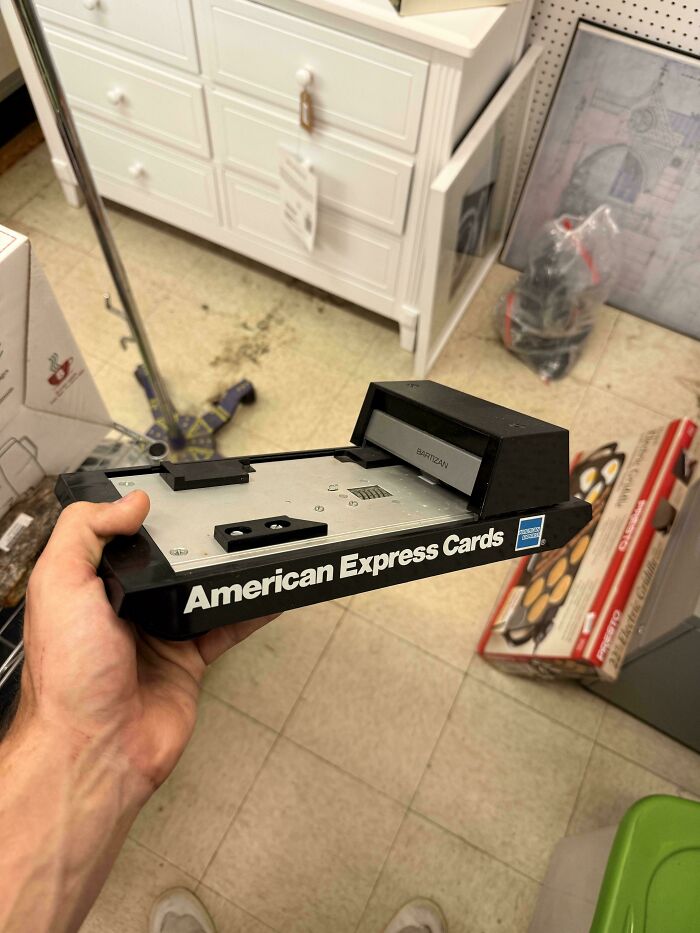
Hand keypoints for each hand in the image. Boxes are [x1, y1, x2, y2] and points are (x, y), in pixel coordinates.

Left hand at [18, 491, 275, 791]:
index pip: (117, 536)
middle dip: (189, 541)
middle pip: (166, 561)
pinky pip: (224, 626)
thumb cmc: (66, 679)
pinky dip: (248, 610)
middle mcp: (122, 608)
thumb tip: (128, 502)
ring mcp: (158, 634)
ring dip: (223, 571)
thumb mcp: (60, 584)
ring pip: (199, 589)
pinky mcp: (188, 660)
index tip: (166, 497)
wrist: (95, 749)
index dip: (140, 516)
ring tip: (248, 545)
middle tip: (215, 520)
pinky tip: (265, 592)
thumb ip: (87, 532)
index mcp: (87, 585)